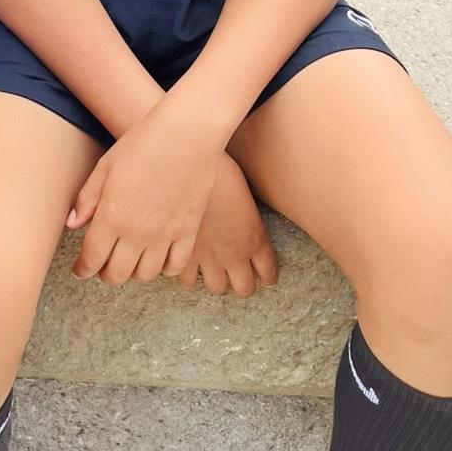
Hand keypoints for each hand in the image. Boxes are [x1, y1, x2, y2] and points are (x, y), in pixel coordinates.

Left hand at [66, 106, 221, 285]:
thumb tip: (72, 225)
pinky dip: (163, 269)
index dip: (82, 269)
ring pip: (145, 275)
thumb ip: (88, 198)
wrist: (187, 133)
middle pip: (117, 274)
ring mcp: (165, 235)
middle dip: (105, 273)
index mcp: (112, 216)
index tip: (80, 270)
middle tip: (101, 265)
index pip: (92, 258)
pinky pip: (175, 266)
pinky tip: (156, 258)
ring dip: (132, 272)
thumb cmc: (143, 143)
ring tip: (128, 260)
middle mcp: (138, 232)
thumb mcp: (106, 166)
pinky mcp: (189, 231)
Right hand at [180, 152, 278, 297]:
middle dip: (241, 281)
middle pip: (244, 288)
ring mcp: (208, 257)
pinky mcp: (183, 255)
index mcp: (255, 238)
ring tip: (208, 267)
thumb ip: (247, 214)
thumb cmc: (219, 166)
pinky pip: (186, 280)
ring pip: (216, 288)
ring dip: (214, 279)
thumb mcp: (244, 190)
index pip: (268, 273)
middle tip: (234, 271)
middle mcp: (235, 254)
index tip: (262, 272)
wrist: (188, 162)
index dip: (266, 275)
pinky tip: (183, 261)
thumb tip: (242, 216)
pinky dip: (186, 273)